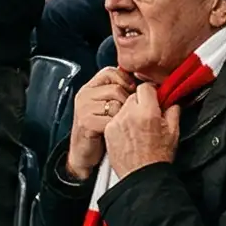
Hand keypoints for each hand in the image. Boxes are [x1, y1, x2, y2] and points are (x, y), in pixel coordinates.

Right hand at [64, 67, 131, 181]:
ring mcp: (84, 108)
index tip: (132, 90)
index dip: (125, 80)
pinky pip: (111, 119)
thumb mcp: (105, 106)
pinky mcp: (86, 122)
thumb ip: (117, 92)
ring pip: (115, 104)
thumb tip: (142, 82)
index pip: (110, 72)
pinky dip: (117, 127)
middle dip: (127, 102)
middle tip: (128, 113)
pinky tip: (114, 131)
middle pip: (115, 89)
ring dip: (123, 116)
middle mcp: (84, 95)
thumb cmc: (98, 130)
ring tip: (120, 124)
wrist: (83, 153)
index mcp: (89, 88)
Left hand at [103, 82, 181, 178]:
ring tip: (138, 128)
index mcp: (147, 113)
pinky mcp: (108, 130)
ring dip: (130, 112)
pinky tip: (129, 134)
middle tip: (147, 116)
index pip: (145, 87)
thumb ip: (173, 111)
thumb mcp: (173, 132)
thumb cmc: (158, 158)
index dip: (151, 92)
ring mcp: (116, 122)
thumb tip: (172, 100)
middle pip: (133, 96)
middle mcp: (129, 115)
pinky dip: (121, 122)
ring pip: (123, 106)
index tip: (154, 99)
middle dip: (140, 103)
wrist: (142, 177)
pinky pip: (115, 118)